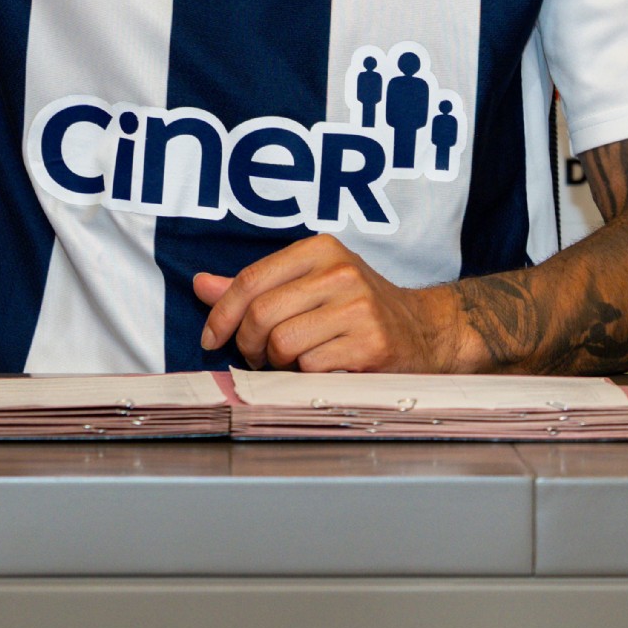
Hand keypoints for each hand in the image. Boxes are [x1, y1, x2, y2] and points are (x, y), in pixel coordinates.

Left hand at [192, 235, 473, 372]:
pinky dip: (308, 378)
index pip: (251, 280)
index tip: (212, 339)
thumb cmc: (358, 311)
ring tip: (298, 362)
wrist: (426, 333)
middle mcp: (341, 272)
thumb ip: (255, 287)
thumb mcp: (310, 285)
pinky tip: (326, 371)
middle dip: (250, 346)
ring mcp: (359, 308)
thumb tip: (201, 285)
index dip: (222, 314)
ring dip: (280, 366)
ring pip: (284, 345)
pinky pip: (312, 369)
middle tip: (261, 357)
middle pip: (262, 315)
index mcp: (321, 250)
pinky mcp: (372, 345)